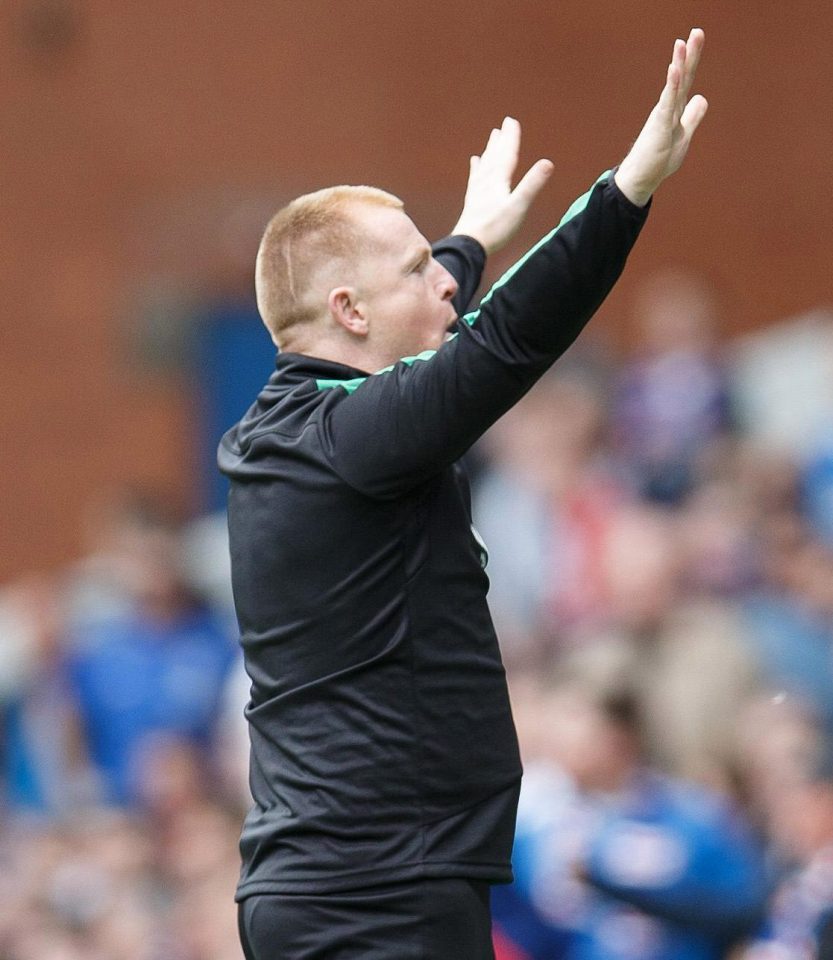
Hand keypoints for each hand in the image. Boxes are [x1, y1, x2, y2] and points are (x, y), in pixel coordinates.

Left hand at [451, 117, 553, 254]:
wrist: (469, 245)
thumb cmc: (496, 228)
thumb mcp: (519, 207)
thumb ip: (532, 185)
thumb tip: (548, 162)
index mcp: (499, 180)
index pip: (507, 154)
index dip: (511, 138)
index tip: (512, 121)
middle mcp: (486, 181)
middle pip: (495, 156)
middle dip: (501, 140)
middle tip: (504, 123)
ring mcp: (478, 191)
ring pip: (485, 164)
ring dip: (490, 150)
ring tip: (492, 137)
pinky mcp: (472, 202)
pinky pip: (475, 178)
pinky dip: (476, 167)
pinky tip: (475, 162)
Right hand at [615, 29, 707, 206]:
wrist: (641, 179)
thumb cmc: (658, 160)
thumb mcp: (683, 136)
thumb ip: (692, 117)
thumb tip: (702, 97)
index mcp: (675, 109)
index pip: (686, 80)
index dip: (692, 59)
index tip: (696, 37)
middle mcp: (669, 108)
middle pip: (682, 78)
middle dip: (689, 55)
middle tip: (696, 32)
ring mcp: (663, 117)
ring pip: (673, 87)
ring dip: (678, 65)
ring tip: (682, 43)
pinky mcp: (659, 127)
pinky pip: (667, 104)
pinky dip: (671, 87)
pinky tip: (674, 71)